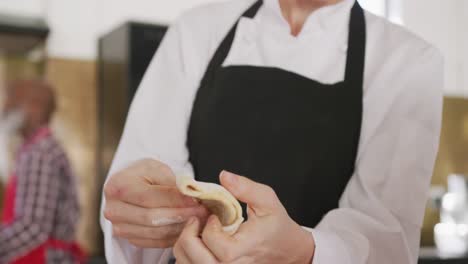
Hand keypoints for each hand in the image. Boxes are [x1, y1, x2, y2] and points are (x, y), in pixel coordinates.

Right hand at [103, 159, 208, 247]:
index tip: (196, 201)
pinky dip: (172, 237)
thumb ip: (172, 183)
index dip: (176, 201)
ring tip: (199, 220)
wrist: (129, 183)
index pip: (151, 198)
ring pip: (155, 233)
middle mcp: (114, 209)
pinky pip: (154, 242)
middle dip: (182, 216)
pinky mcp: (127, 238)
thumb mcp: (157, 169)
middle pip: (152, 218)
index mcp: (119, 186)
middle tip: (203, 213)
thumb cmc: (144, 173)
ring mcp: (119, 226)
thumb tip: (192, 197)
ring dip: (180, 228)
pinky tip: (186, 228)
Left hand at [173, 171, 314, 263]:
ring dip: (185, 246)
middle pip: (197, 260)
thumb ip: (245, 188)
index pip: (216, 244)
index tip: (214, 217)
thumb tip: (224, 176)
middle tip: (196, 221)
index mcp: (245, 250)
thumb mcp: (267, 201)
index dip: (209, 228)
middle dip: (188, 236)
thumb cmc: (278, 228)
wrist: (289, 252)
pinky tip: (198, 242)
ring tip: (195, 231)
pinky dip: (189, 255)